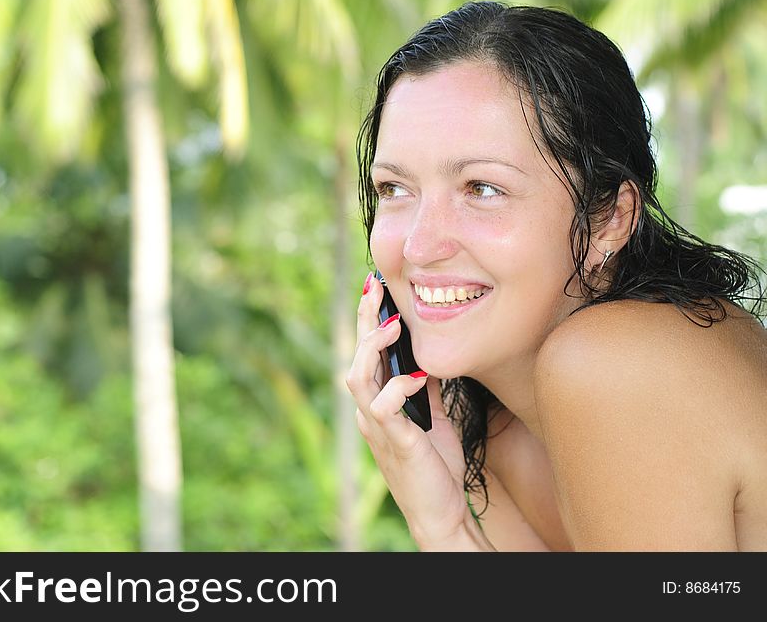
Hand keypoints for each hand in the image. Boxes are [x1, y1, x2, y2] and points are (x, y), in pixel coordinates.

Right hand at [345, 272, 493, 550]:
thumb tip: (427, 352)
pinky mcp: (395, 443)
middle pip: (356, 357)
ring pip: (357, 378)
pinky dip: (397, 387)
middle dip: (365, 320)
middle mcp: (369, 412)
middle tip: (375, 286)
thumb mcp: (433, 414)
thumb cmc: (435, 464)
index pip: (367, 353)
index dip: (368, 319)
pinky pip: (384, 408)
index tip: (375, 286)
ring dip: (373, 349)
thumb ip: (424, 386)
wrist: (441, 511)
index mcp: (377, 402)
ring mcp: (378, 427)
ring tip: (393, 326)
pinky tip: (415, 376)